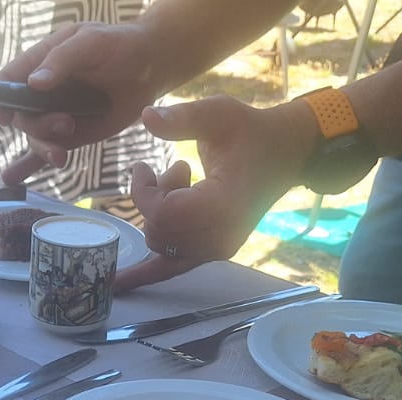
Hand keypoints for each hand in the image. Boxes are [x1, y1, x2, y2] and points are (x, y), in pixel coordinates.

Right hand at [0, 22, 163, 184]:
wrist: (148, 68)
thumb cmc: (117, 45)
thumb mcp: (89, 42)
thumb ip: (61, 60)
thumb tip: (33, 84)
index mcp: (40, 62)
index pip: (8, 80)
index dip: (1, 98)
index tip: (7, 115)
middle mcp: (41, 92)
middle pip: (21, 115)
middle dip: (37, 125)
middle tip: (66, 124)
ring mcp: (54, 115)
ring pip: (34, 137)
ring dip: (43, 147)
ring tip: (61, 155)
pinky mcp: (70, 136)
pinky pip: (46, 151)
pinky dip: (28, 166)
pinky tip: (11, 178)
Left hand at [117, 97, 316, 291]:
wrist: (284, 155)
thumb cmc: (251, 132)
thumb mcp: (219, 113)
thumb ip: (182, 118)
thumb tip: (146, 115)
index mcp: (224, 205)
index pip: (163, 213)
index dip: (143, 192)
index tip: (142, 166)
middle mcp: (222, 236)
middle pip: (158, 232)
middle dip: (153, 200)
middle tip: (173, 171)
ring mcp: (218, 248)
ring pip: (160, 247)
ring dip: (159, 217)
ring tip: (182, 185)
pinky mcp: (213, 252)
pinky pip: (172, 270)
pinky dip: (145, 276)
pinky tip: (117, 284)